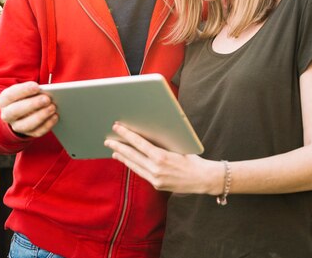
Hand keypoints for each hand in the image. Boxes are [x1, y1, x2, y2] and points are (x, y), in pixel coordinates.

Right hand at [0, 81, 57, 136]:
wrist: (19, 111)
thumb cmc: (24, 97)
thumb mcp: (23, 90)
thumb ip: (31, 89)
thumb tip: (44, 91)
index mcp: (4, 101)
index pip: (10, 95)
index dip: (24, 90)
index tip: (37, 87)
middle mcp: (7, 115)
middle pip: (16, 111)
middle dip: (33, 104)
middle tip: (47, 99)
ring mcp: (17, 126)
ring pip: (26, 124)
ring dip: (41, 116)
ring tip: (53, 107)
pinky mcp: (27, 133)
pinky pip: (37, 132)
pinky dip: (47, 125)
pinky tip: (55, 116)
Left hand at [105, 123, 221, 194]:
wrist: (204, 178)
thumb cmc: (192, 158)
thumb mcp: (178, 146)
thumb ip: (161, 144)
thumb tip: (145, 135)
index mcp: (161, 157)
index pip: (139, 143)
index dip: (126, 135)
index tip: (117, 127)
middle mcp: (156, 169)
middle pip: (132, 155)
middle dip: (118, 147)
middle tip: (108, 140)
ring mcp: (155, 179)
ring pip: (134, 166)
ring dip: (123, 157)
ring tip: (113, 151)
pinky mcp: (157, 185)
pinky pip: (141, 172)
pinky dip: (132, 165)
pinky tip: (127, 160)